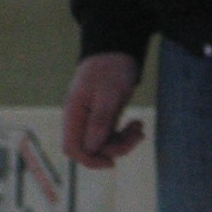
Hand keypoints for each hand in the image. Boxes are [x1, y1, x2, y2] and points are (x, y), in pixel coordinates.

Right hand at [62, 52, 145, 169]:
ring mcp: (91, 120)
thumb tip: (93, 147)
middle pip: (91, 149)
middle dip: (115, 149)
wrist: (117, 50)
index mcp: (74, 113)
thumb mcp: (109, 93)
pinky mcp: (103, 118)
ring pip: (104, 145)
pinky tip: (137, 124)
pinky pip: (111, 136)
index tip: (112, 161)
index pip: (72, 147)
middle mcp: (80, 119)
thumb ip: (100, 120)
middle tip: (136, 135)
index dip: (90, 160)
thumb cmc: (111, 67)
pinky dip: (125, 135)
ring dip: (124, 142)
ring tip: (139, 126)